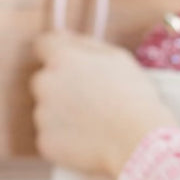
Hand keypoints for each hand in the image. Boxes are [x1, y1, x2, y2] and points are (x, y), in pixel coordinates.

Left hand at [31, 30, 174, 177]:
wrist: (136, 140)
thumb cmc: (133, 97)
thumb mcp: (117, 57)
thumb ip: (84, 44)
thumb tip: (63, 37)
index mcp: (62, 58)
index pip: (43, 45)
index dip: (57, 54)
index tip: (71, 67)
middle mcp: (45, 83)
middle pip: (44, 80)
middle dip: (60, 87)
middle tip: (90, 101)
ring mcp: (42, 115)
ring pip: (46, 110)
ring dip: (62, 114)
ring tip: (93, 124)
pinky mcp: (44, 142)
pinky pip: (50, 137)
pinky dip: (64, 140)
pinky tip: (87, 141)